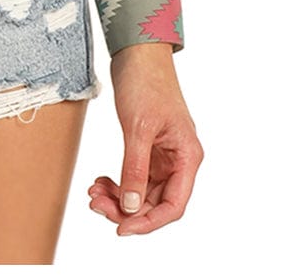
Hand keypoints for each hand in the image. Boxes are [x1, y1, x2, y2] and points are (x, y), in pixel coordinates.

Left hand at [88, 42, 202, 236]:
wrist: (137, 51)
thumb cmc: (146, 82)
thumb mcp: (138, 128)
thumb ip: (135, 169)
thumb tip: (131, 207)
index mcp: (187, 157)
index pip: (173, 205)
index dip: (148, 222)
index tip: (121, 228)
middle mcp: (178, 160)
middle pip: (155, 202)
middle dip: (125, 208)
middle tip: (96, 203)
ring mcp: (162, 155)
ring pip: (142, 192)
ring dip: (118, 197)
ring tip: (93, 192)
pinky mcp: (147, 147)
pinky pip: (134, 177)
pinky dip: (117, 182)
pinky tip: (100, 181)